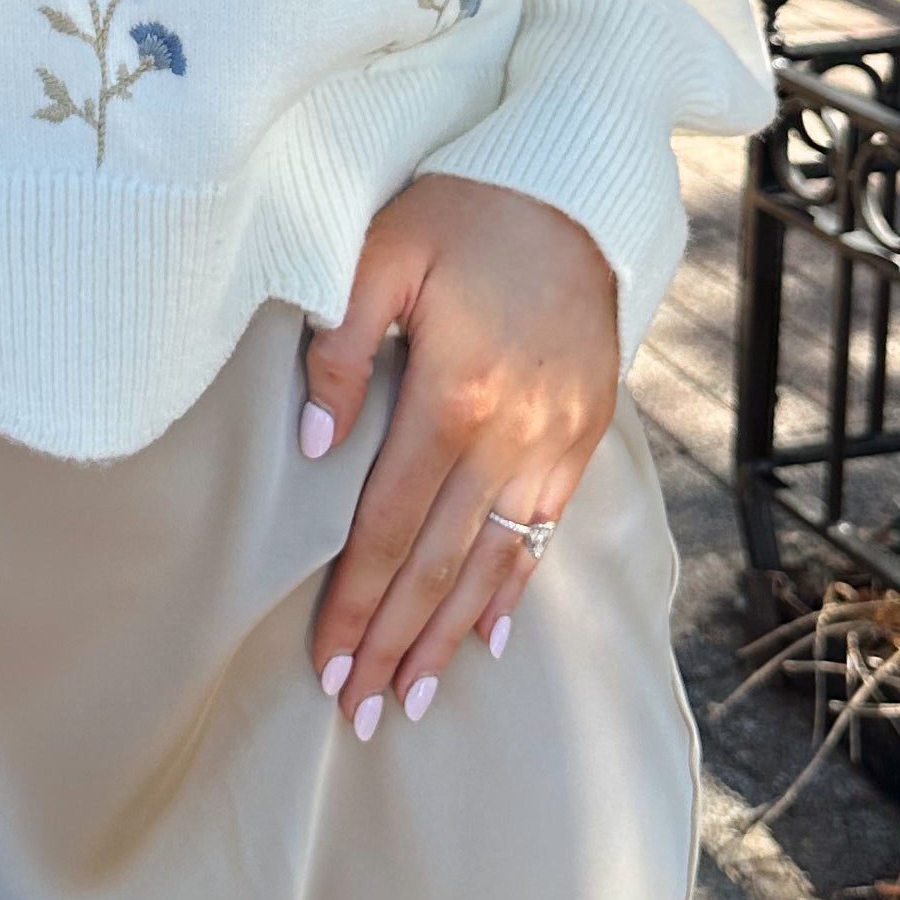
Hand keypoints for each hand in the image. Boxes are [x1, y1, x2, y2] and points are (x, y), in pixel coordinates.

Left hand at [300, 175, 620, 734]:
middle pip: (440, 563)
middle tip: (362, 713)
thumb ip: (341, 348)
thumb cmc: (462, 210)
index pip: (389, 526)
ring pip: (495, 560)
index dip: (357, 601)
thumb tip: (316, 443)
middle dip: (398, 644)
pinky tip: (492, 636)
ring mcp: (555, 438)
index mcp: (453, 395)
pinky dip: (515, 586)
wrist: (574, 186)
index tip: (329, 663)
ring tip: (416, 697)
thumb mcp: (379, 254)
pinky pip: (544, 527)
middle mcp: (511, 432)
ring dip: (452, 635)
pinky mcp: (584, 431)